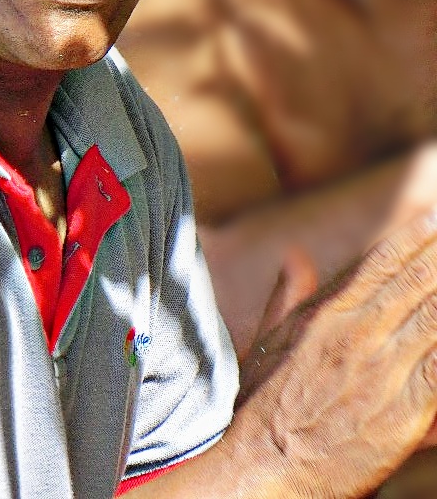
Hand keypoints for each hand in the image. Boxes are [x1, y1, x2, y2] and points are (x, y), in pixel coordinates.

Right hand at [235, 211, 436, 498]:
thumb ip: (289, 294)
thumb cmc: (263, 404)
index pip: (379, 262)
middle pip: (415, 281)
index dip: (411, 236)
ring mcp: (383, 372)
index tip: (433, 216)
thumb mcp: (270, 340)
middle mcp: (357, 334)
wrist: (263, 466)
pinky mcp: (404, 413)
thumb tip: (295, 254)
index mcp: (328, 314)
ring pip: (435, 317)